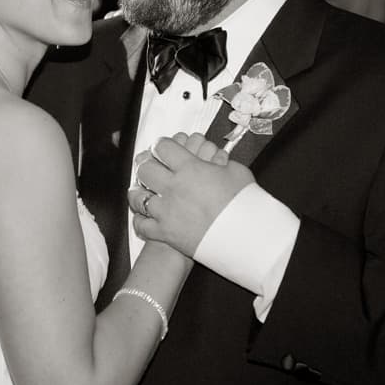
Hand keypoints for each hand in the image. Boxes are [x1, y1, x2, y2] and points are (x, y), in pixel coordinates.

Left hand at [128, 132, 253, 256]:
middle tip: (151, 166)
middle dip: (146, 165)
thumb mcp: (237, 173)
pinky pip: (142, 225)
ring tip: (143, 190)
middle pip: (145, 168)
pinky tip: (145, 217)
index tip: (163, 147)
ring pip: (137, 196)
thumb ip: (220, 161)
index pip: (162, 147)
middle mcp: (173, 187)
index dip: (161, 145)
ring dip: (139, 192)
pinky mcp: (166, 233)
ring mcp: (166, 211)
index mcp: (190, 168)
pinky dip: (141, 221)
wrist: (247, 239)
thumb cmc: (245, 205)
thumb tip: (216, 159)